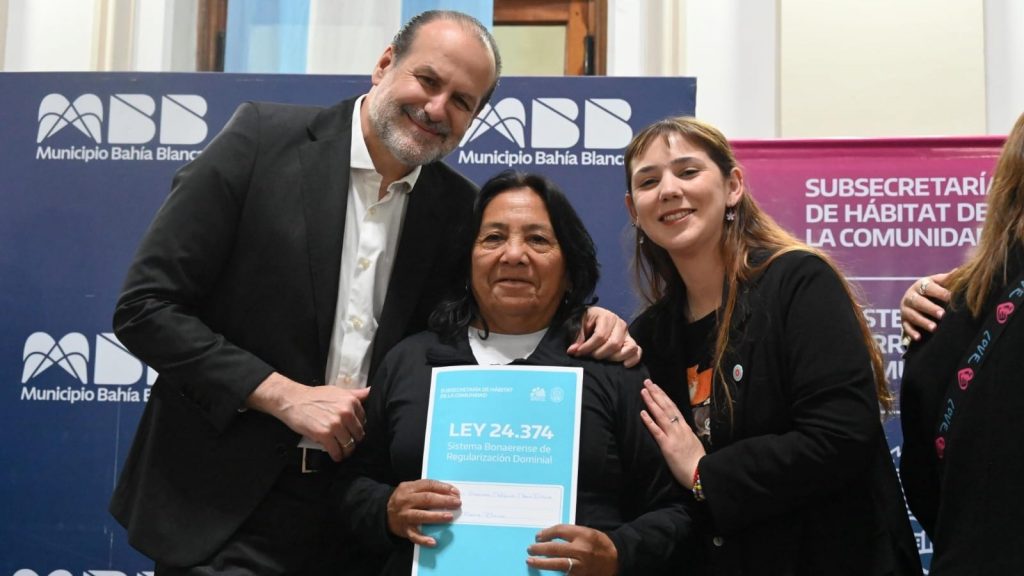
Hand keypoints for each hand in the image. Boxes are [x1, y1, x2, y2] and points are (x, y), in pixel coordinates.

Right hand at [246, 372, 368, 460]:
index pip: (363, 421)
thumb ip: (356, 394)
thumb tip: (371, 391)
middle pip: (358, 435)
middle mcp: (346, 413)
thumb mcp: (338, 391)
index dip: (357, 428)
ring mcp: (336, 424)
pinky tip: (335, 456)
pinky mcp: (325, 435)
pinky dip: (337, 456)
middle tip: (348, 443)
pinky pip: (336, 451)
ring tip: (342, 452)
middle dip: (354, 441)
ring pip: (349, 445)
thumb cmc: (315, 396)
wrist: (293, 400)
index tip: (352, 432)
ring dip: (346, 451)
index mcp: (351, 402)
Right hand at [386, 479, 460, 545]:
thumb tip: (449, 493)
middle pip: (426, 499)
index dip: (443, 488)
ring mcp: (404, 516)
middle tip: (457, 503)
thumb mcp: (410, 489)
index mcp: (408, 488)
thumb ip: (425, 489)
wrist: (383, 513)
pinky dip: (424, 539)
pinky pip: (414, 535)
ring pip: (421, 516)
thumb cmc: (403, 500)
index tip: (455, 492)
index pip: (428, 485)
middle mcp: (406, 501)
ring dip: (436, 516)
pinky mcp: (404, 529)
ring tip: (449, 517)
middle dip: (443, 501)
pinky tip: (433, 541)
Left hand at [526, 524, 617, 575]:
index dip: (546, 533)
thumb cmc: (599, 543)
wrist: (616, 559)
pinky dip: (553, 574)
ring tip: (531, 561)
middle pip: (555, 549)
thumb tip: (548, 537)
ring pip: (557, 564)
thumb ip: (570, 534)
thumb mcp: (587, 532)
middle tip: (530, 549)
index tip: (538, 537)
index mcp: (583, 535)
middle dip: (539, 549)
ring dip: (541, 563)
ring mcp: (581, 566)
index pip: (559, 531)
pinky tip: (544, 573)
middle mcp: (581, 550)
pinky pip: (564, 575)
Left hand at [568, 306, 641, 367]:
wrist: (592, 320)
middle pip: (614, 344)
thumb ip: (577, 336)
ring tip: (602, 360)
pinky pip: (637, 351)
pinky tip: (624, 365)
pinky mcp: (631, 342)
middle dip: (599, 354)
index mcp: (606, 316)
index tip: (577, 353)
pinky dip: (633, 359)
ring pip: (628, 348)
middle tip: (589, 357)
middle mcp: (620, 324)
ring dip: (614, 358)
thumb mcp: (579, 324)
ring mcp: (627, 333)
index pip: (600, 336)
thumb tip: (573, 350)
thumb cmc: (586, 322)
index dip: (587, 347)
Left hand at [640, 379, 704, 488]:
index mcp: (685, 427)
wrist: (700, 473)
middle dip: (656, 393)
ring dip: (651, 402)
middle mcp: (679, 428)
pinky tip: (642, 412)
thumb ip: (684, 433)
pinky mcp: (667, 446)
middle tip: (647, 382)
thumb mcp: (692, 442)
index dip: (664, 396)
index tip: (656, 387)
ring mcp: (673, 436)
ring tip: (644, 391)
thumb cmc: (696, 460)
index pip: (673, 408)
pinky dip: (649, 421)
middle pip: (666, 407)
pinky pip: (657, 431)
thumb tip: (679, 427)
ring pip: (661, 415)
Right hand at [900, 271, 952, 343]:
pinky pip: (906, 327)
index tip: (951, 298)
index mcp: (920, 285)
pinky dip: (911, 332)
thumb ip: (947, 279)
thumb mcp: (937, 283)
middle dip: (930, 308)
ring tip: (934, 328)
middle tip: (942, 315)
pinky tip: (919, 337)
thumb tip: (960, 270)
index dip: (940, 292)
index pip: (929, 288)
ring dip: (923, 322)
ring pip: (912, 315)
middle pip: (918, 302)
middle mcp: (910, 296)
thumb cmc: (931, 290)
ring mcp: (905, 309)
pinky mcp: (903, 321)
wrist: (913, 299)